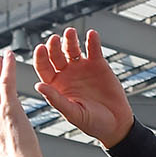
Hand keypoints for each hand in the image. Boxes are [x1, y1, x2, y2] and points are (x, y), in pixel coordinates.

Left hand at [31, 28, 135, 148]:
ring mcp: (81, 67)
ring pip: (72, 49)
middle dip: (54, 46)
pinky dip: (92, 41)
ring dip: (70, 40)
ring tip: (70, 33)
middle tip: (55, 39)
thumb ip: (56, 100)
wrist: (116, 123)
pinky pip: (93, 49)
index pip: (43, 67)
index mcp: (56, 85)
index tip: (40, 49)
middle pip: (55, 55)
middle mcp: (66, 74)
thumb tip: (39, 86)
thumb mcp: (73, 113)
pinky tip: (91, 35)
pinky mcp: (98, 64)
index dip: (40, 57)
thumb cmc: (92, 123)